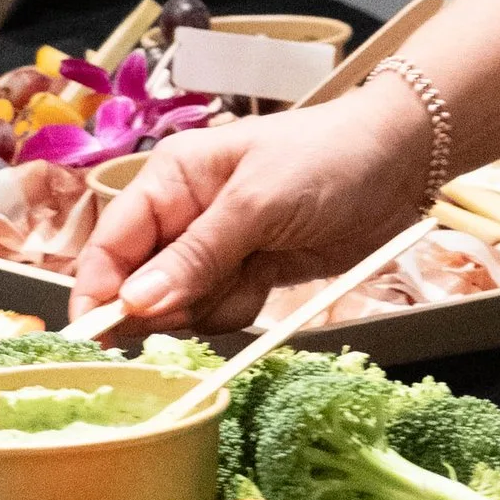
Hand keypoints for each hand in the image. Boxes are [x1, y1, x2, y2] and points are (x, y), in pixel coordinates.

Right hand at [71, 89, 429, 332]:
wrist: (401, 162)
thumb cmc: (327, 160)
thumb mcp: (259, 203)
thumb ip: (197, 255)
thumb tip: (133, 305)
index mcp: (172, 180)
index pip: (110, 245)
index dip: (98, 294)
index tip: (101, 339)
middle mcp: (183, 214)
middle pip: (138, 286)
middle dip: (167, 304)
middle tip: (210, 293)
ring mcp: (216, 247)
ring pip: (178, 307)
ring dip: (210, 307)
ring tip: (253, 274)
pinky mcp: (247, 273)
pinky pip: (218, 312)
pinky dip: (237, 310)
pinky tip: (267, 283)